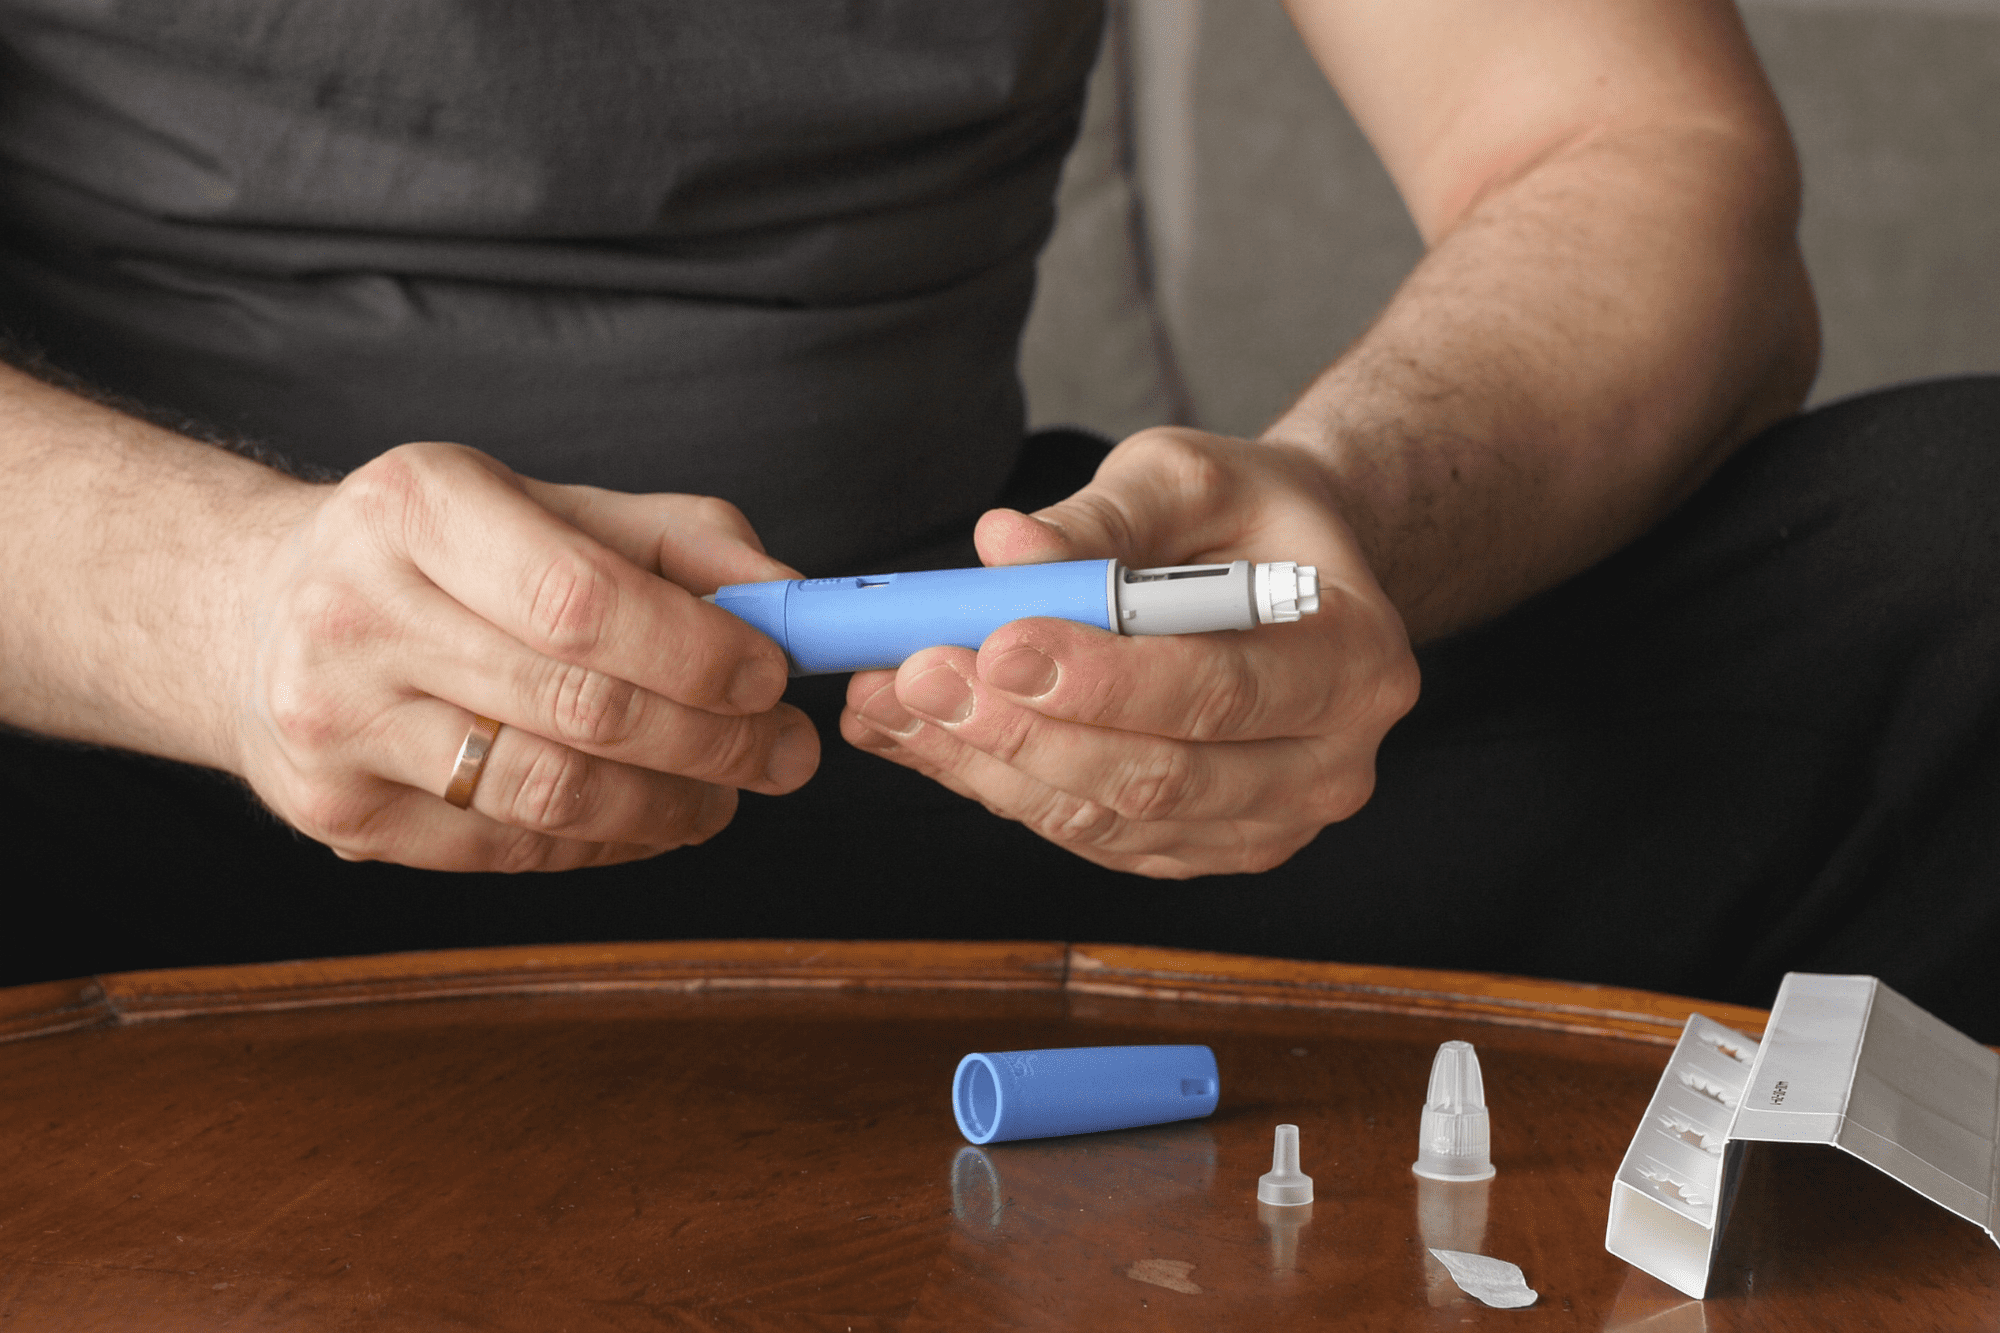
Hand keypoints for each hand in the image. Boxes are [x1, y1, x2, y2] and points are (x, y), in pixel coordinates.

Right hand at [232, 442, 816, 870]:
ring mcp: (335, 723)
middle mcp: (357, 611)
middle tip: (786, 754)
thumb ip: (681, 544)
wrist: (258, 614)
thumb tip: (793, 604)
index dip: (696, 653)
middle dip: (713, 742)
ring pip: (549, 795)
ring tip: (727, 795)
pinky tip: (645, 818)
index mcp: (417, 505)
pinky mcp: (337, 812)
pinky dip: (603, 843)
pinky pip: (507, 851)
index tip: (773, 677)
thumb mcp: (549, 507)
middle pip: (578, 707)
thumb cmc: (442, 555)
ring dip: (670, 807)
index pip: (582, 600)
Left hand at [841, 428, 1417, 877]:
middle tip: (919, 673)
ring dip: (987, 766)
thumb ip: (1100, 517)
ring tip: (891, 699)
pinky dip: (996, 786)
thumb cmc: (1243, 516)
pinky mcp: (1199, 850)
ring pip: (1110, 821)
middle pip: (1159, 775)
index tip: (997, 642)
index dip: (1103, 678)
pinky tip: (920, 733)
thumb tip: (1000, 548)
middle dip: (1022, 730)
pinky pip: (1088, 836)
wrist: (1281, 575)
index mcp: (1355, 662)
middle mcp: (1328, 765)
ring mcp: (1266, 824)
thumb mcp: (1187, 478)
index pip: (1220, 689)